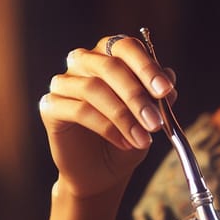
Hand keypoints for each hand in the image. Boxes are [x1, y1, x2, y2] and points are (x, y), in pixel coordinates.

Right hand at [39, 35, 175, 198]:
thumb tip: (169, 76)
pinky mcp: (50, 106)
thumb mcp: (151, 115)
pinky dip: (107, 128)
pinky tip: (124, 143)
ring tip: (143, 139)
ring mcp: (64, 82)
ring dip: (123, 116)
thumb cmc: (128, 135)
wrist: (102, 171)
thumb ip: (159, 95)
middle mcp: (84, 61)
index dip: (147, 67)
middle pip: (110, 67)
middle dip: (137, 96)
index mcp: (110, 54)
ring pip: (94, 89)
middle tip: (156, 122)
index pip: (127, 47)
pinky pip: (79, 111)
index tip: (165, 90)